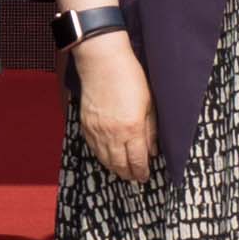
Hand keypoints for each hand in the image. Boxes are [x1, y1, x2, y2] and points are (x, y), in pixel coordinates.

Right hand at [71, 36, 155, 185]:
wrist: (102, 62)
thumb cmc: (129, 77)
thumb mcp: (149, 104)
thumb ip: (151, 130)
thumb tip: (152, 150)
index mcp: (132, 128)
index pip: (137, 160)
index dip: (142, 172)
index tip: (145, 176)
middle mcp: (113, 134)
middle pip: (120, 165)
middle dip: (129, 174)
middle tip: (135, 178)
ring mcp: (97, 130)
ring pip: (105, 160)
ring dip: (115, 168)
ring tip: (122, 171)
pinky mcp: (86, 125)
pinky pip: (93, 148)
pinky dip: (101, 156)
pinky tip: (107, 157)